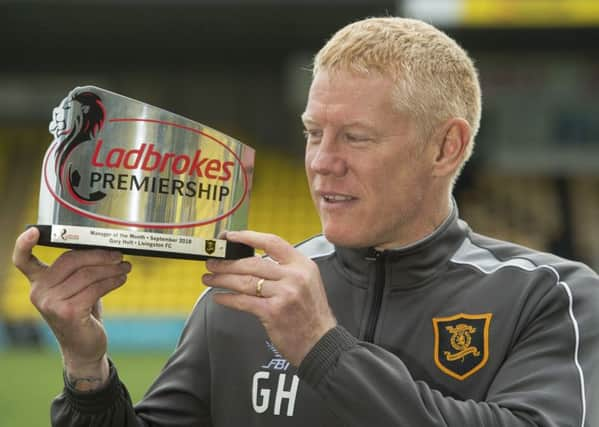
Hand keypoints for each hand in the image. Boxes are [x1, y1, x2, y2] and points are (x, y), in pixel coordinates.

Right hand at [12, 227, 130, 388]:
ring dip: (111, 269)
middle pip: (70, 260)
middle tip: (118, 255)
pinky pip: (95, 288)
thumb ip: (79, 270)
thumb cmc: (81, 312)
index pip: (22, 261)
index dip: (24, 244)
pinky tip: (121, 279)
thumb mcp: (75, 289)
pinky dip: (112, 281)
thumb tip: (103, 247)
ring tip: (125, 267)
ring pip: (87, 274)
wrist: (84, 347)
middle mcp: (39, 292)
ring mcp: (51, 303)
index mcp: (38, 282)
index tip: (33, 231)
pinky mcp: (68, 312)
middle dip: (98, 254)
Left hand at [203, 230, 336, 366]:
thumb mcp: (307, 282)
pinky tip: (219, 297)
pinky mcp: (273, 312)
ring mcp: (284, 294)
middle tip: (213, 262)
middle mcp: (294, 276)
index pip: (272, 242)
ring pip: (245, 281)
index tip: (230, 237)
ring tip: (210, 278)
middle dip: (227, 262)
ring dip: (222, 279)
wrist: (321, 343)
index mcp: (302, 265)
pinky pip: (243, 301)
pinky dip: (228, 299)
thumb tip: (252, 260)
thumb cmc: (311, 314)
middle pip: (252, 262)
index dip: (247, 237)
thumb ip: (285, 269)